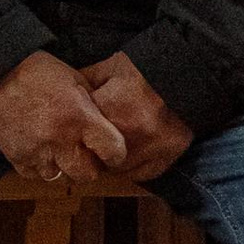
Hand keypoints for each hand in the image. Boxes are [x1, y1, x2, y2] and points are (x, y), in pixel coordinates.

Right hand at [0, 47, 127, 186]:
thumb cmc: (41, 71)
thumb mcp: (77, 80)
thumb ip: (94, 109)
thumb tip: (109, 129)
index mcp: (80, 117)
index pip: (113, 151)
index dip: (115, 152)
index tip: (110, 150)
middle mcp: (59, 138)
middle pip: (87, 175)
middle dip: (89, 165)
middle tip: (83, 152)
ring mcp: (35, 150)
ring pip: (60, 177)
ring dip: (61, 166)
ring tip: (57, 149)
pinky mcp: (15, 155)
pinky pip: (34, 174)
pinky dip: (38, 165)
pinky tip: (38, 148)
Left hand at [75, 50, 192, 185]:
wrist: (184, 80)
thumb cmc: (142, 72)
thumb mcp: (108, 68)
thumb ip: (84, 83)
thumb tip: (58, 94)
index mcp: (113, 107)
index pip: (81, 131)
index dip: (75, 130)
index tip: (73, 129)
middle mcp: (131, 133)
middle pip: (96, 155)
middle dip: (91, 148)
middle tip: (90, 140)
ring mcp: (150, 151)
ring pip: (117, 169)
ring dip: (110, 161)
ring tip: (110, 145)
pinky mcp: (164, 161)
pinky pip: (138, 175)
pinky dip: (131, 166)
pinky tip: (129, 152)